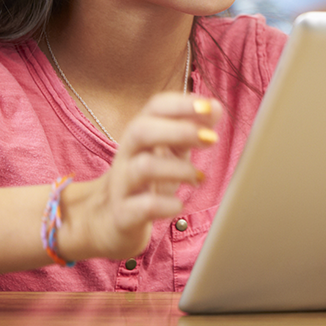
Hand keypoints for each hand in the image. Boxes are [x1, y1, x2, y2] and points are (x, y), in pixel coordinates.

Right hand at [57, 93, 220, 261]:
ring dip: (178, 169)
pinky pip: (141, 207)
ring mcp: (122, 185)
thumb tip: (216, 108)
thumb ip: (190, 130)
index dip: (182, 104)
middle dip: (179, 130)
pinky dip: (165, 205)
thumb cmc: (146, 180)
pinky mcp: (122, 215)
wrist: (108, 221)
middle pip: (140, 130)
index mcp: (139, 134)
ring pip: (143, 167)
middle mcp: (126, 154)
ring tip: (199, 177)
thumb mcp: (169, 151)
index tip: (211, 107)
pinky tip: (179, 205)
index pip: (155, 107)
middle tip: (211, 138)